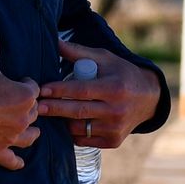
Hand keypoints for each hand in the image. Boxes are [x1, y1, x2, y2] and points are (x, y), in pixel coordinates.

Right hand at [0, 29, 40, 169]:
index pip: (34, 90)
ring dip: (30, 133)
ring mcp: (12, 138)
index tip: (18, 84)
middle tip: (16, 105)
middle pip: (34, 113)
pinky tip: (19, 163)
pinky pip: (12, 160)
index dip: (26, 86)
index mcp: (25, 97)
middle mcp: (24, 118)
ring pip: (30, 137)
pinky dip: (16, 162)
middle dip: (28, 109)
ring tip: (29, 131)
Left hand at [37, 39, 160, 148]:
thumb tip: (55, 42)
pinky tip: (65, 123)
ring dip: (61, 121)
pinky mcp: (113, 141)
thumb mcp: (105, 59)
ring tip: (48, 113)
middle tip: (35, 106)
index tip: (42, 89)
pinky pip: (85, 139)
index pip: (81, 90)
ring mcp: (115, 128)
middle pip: (78, 111)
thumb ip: (79, 52)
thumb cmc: (122, 73)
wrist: (149, 99)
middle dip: (54, 109)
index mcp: (115, 88)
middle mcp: (116, 110)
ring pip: (79, 128)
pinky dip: (73, 132)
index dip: (59, 90)